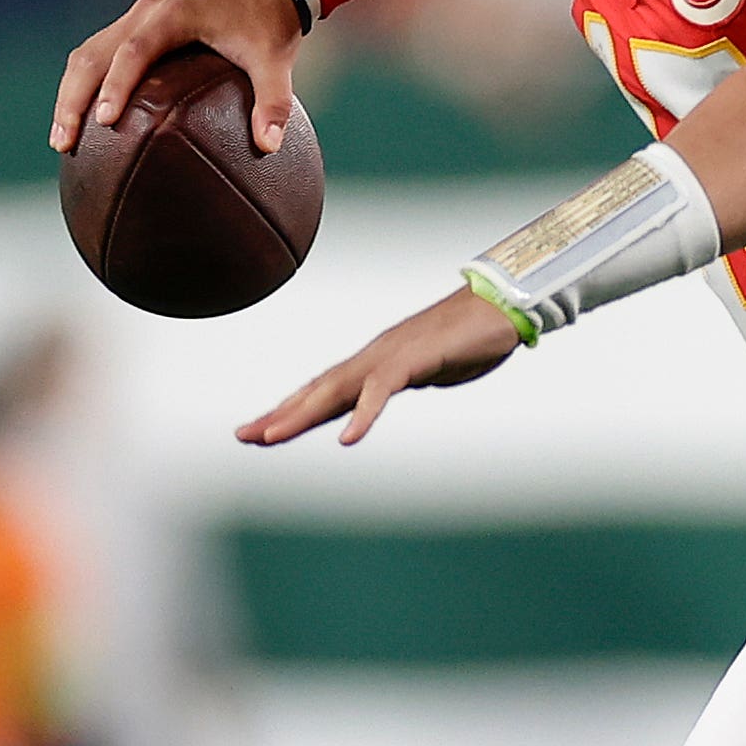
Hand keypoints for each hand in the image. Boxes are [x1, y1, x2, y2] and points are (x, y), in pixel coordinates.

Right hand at [54, 0, 308, 158]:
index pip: (135, 51)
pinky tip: (82, 118)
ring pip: (88, 53)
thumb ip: (272, 102)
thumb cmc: (270, 25)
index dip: (117, 85)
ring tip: (63, 139)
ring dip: (70, 93)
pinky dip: (84, 84)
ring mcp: (137, 15)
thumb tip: (269, 146)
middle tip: (65, 143)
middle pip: (95, 53)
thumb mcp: (276, 62)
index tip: (105, 121)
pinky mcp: (136, 24)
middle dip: (74, 98)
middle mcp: (147, 10)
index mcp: (175, 14)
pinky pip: (99, 53)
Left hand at [240, 287, 520, 447]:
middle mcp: (374, 357)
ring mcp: (391, 356)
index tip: (260, 430)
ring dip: (301, 414)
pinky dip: (363, 415)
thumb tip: (393, 386)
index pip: (324, 390)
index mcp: (376, 363)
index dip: (291, 410)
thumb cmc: (471, 335)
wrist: (501, 307)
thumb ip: (406, 378)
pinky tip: (348, 439)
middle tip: (244, 436)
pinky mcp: (415, 359)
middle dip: (280, 414)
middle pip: (318, 390)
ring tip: (270, 437)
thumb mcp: (430, 367)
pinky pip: (382, 391)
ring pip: (336, 390)